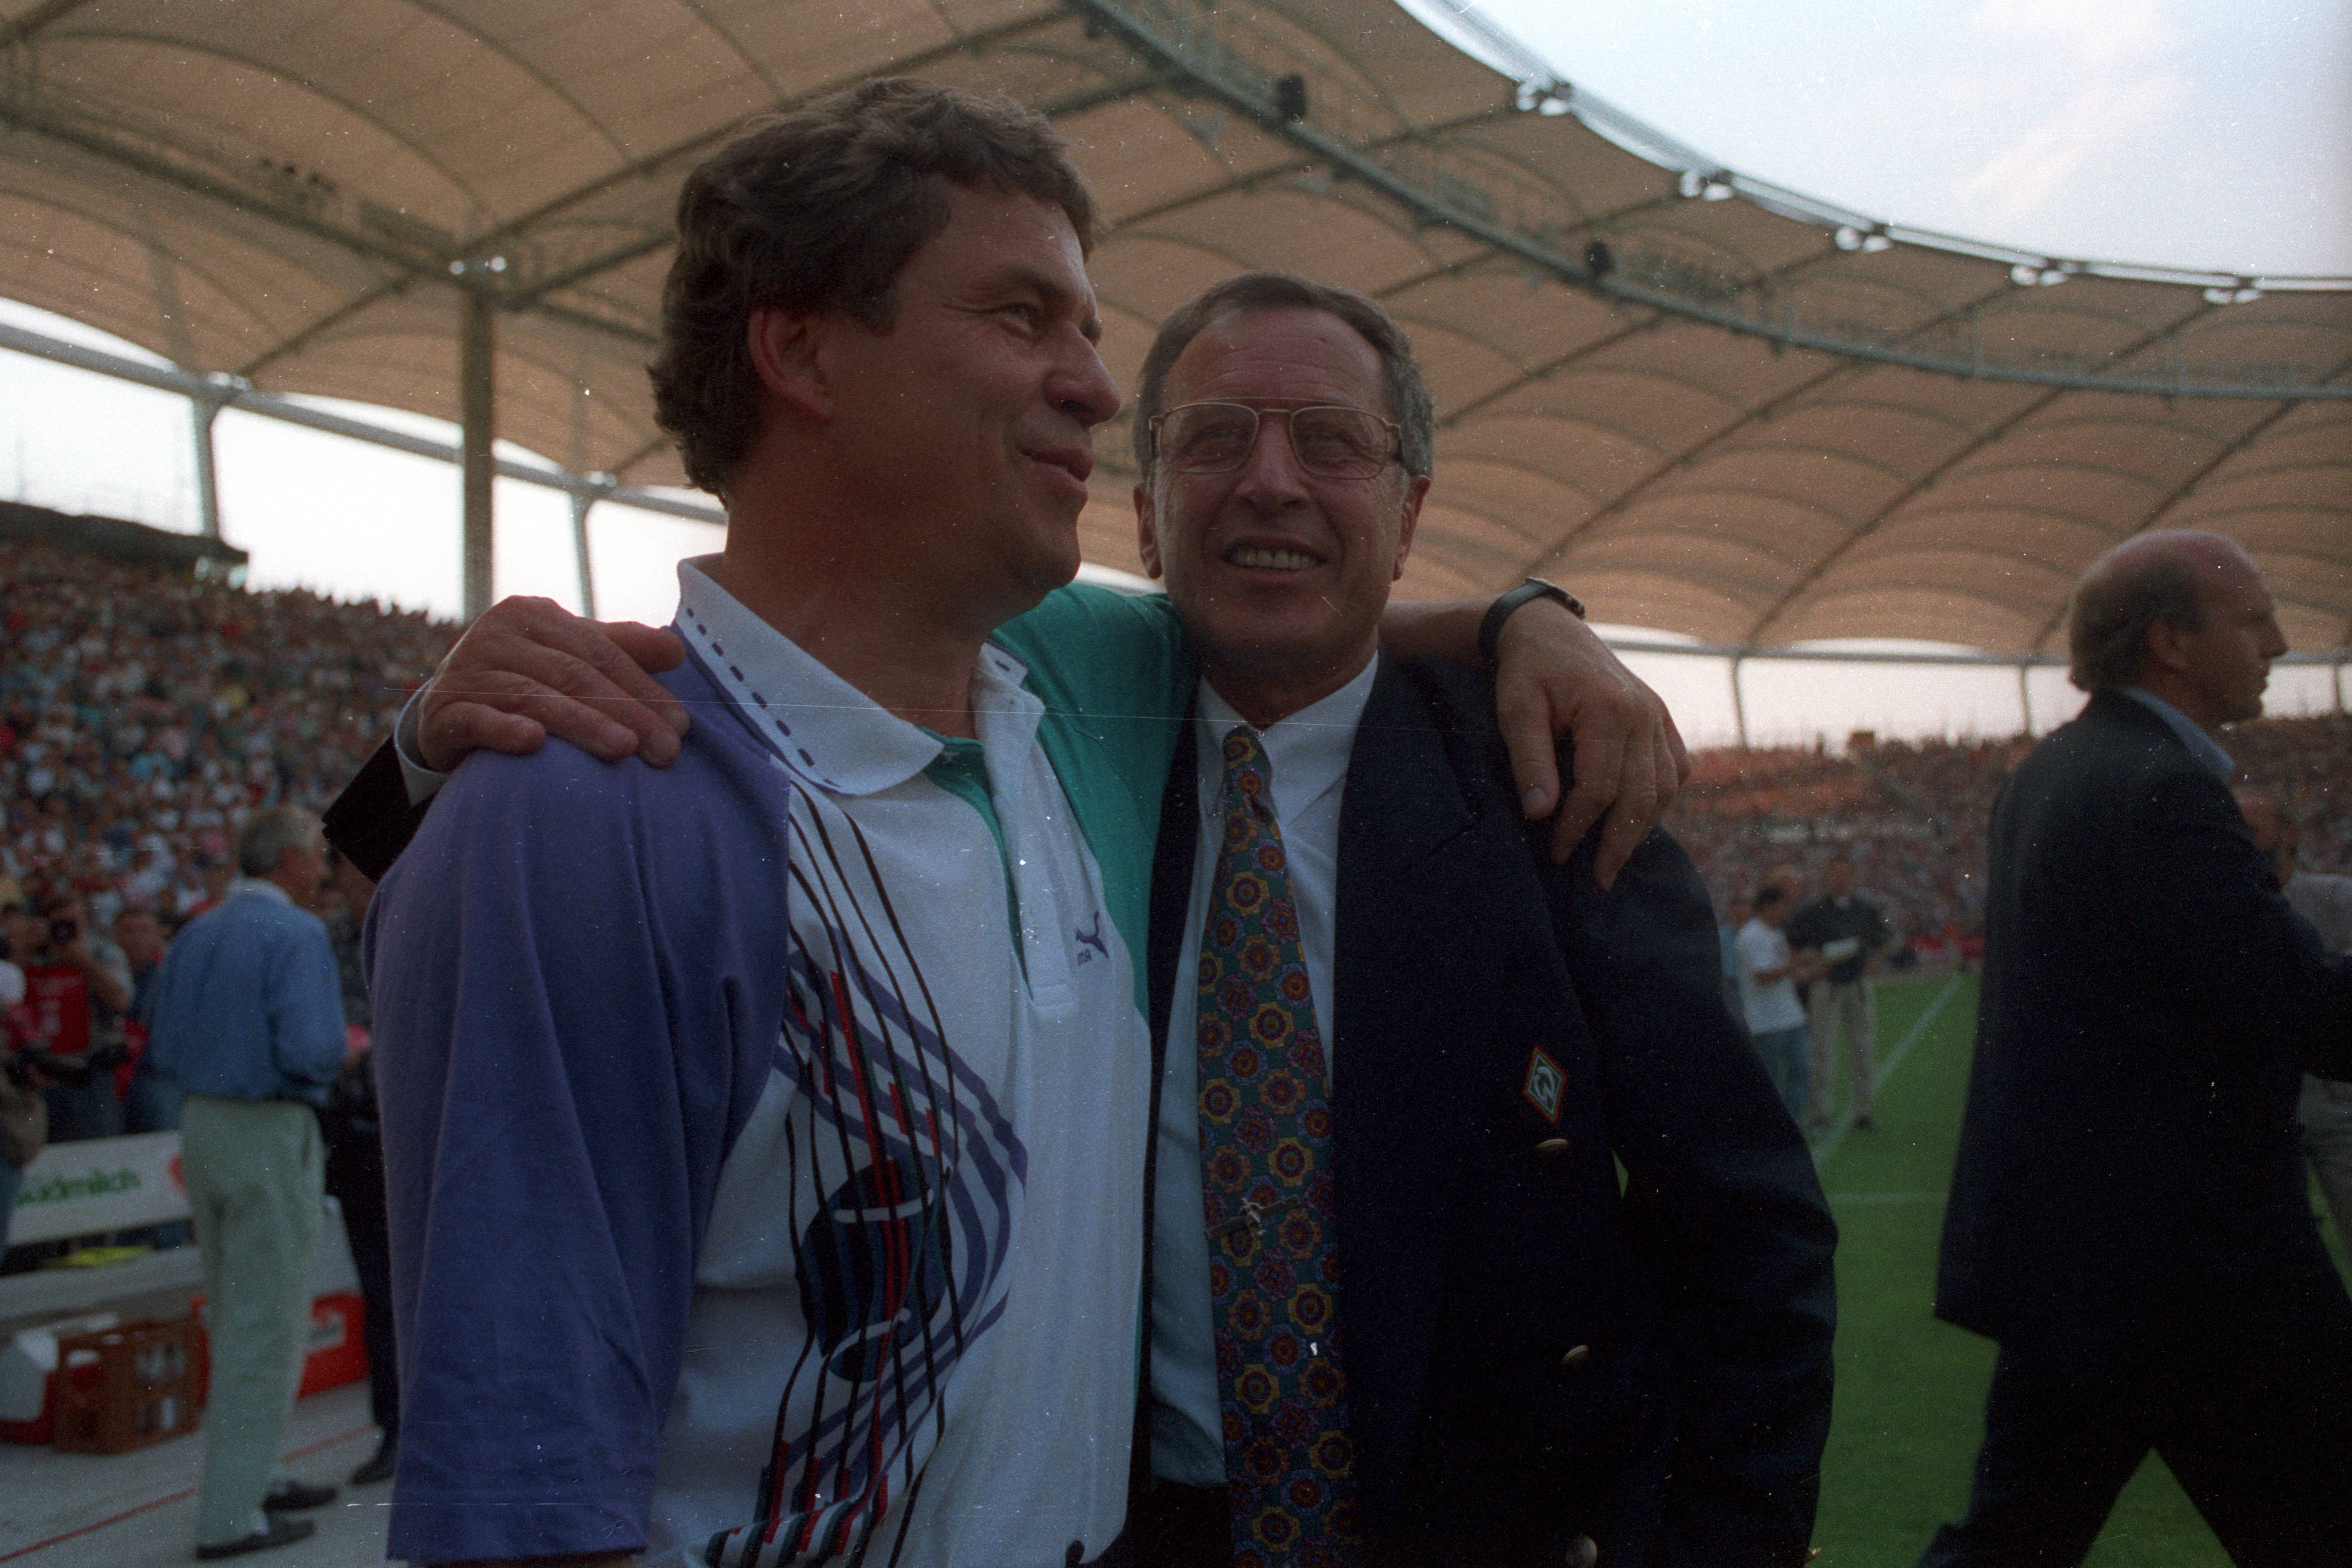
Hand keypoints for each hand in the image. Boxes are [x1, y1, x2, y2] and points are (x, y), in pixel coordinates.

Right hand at [417, 597, 689, 772]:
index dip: (643, 687)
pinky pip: (477, 720)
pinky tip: (534, 743)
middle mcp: (497, 635)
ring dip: (582, 724)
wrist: (447, 711)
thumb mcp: (567, 656)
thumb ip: (618, 648)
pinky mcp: (442, 711)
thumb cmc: (521, 679)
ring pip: (535, 697)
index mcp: (533, 616)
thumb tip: (676, 650)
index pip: (600, 652)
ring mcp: (467, 672)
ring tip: (624, 750)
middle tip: (666, 750)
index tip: (681, 725)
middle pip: (574, 675)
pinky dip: (505, 730)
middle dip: (626, 713)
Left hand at [1491, 601, 1690, 884]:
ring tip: (1616, 859)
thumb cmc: (1527, 671)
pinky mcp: (1661, 718)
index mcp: (1610, 710)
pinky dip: (1661, 798)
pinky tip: (1638, 821)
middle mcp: (1644, 713)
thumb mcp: (1516, 711)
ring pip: (1665, 787)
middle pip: (1641, 795)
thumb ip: (1530, 761)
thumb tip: (1541, 814)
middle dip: (1618, 843)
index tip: (1556, 852)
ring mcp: (1657, 715)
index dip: (1578, 827)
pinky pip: (1675, 768)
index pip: (1601, 788)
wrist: (1548, 630)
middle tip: (1598, 880)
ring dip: (1643, 827)